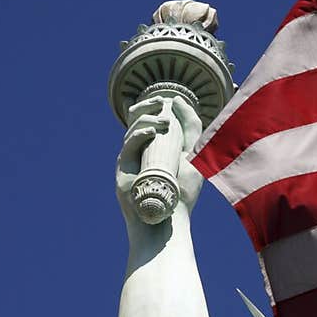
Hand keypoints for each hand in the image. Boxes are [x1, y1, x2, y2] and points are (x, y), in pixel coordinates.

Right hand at [116, 94, 204, 226]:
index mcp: (155, 146)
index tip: (167, 100)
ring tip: (164, 123)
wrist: (172, 216)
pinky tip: (153, 132)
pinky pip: (128, 144)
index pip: (148, 117)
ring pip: (131, 128)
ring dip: (148, 119)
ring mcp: (130, 158)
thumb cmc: (183, 191)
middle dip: (146, 105)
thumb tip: (177, 99)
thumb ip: (191, 127)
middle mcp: (140, 150)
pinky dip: (140, 134)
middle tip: (160, 103)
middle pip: (134, 118)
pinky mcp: (123, 168)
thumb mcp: (193, 154)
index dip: (152, 105)